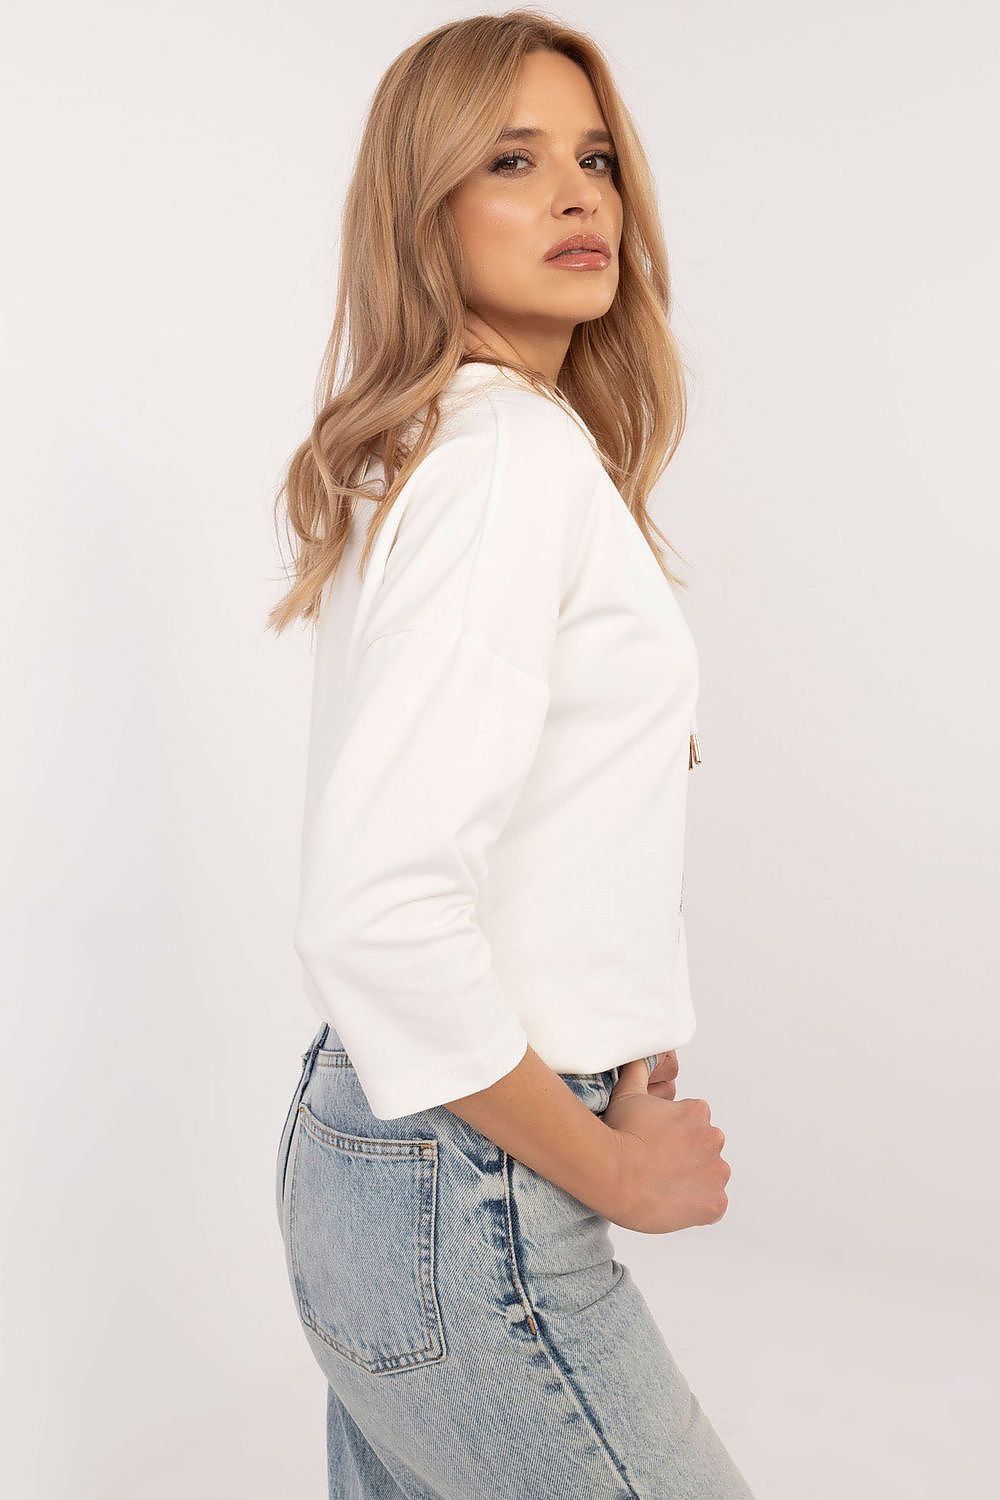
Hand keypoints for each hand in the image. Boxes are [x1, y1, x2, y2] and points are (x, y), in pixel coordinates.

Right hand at [601, 1056, 730, 1233]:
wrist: (613, 1173)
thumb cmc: (619, 1133)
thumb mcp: (628, 1092)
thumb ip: (639, 1071)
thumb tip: (638, 1055)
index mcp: (698, 1113)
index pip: (695, 1123)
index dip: (674, 1135)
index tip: (656, 1143)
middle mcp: (714, 1139)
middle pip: (706, 1149)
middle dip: (687, 1156)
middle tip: (657, 1165)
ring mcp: (716, 1172)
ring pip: (711, 1177)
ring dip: (694, 1181)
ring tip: (663, 1186)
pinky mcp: (714, 1203)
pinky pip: (713, 1206)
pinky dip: (698, 1207)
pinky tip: (673, 1203)